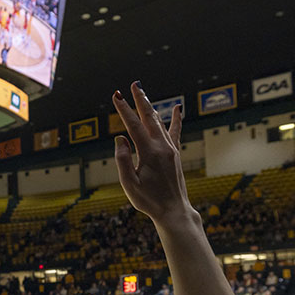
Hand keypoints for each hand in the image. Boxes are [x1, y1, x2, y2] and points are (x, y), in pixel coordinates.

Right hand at [111, 82, 194, 230]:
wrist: (174, 210)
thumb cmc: (149, 201)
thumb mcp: (130, 184)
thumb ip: (123, 161)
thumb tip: (119, 139)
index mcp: (149, 153)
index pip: (133, 126)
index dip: (124, 110)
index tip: (116, 96)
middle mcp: (162, 147)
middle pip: (149, 118)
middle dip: (140, 100)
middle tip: (133, 84)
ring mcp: (171, 149)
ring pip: (160, 122)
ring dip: (150, 107)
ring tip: (143, 93)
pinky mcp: (175, 154)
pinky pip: (175, 132)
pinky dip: (175, 119)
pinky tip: (177, 108)